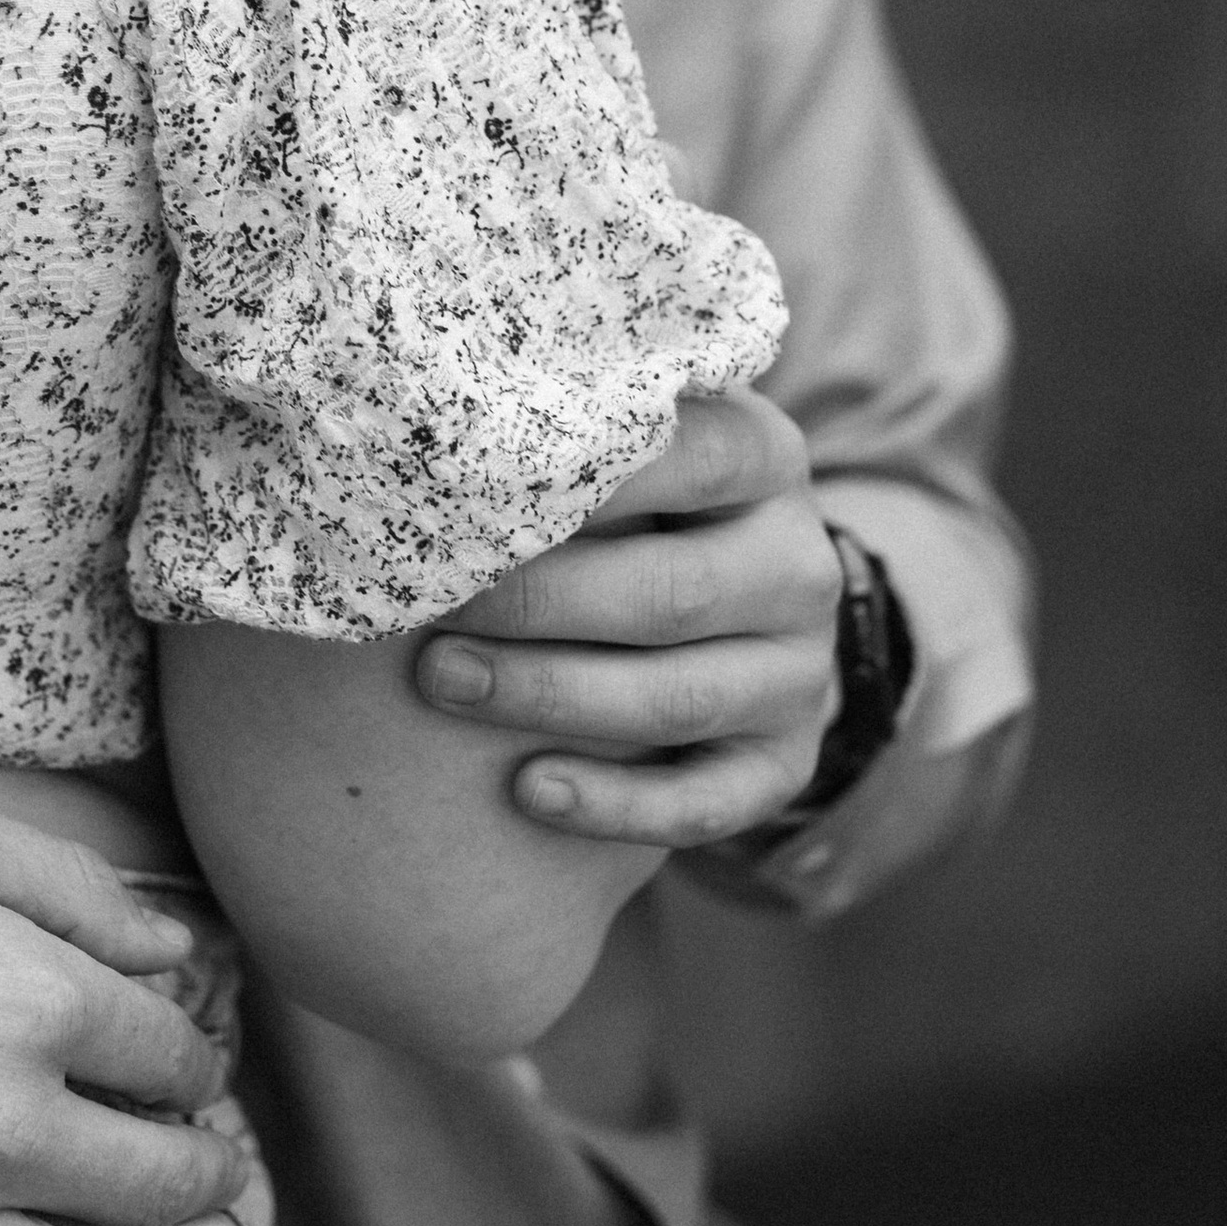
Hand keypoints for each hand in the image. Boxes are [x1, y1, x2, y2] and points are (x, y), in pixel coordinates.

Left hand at [411, 389, 843, 850]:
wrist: (741, 603)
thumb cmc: (639, 505)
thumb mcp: (633, 444)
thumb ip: (573, 427)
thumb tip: (429, 419)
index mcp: (764, 458)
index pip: (686, 457)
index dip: (571, 480)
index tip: (462, 494)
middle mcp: (800, 566)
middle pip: (669, 593)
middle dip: (537, 602)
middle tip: (427, 604)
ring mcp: (799, 672)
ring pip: (677, 699)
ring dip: (550, 695)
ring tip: (442, 682)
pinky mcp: (785, 763)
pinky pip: (705, 802)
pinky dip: (614, 805)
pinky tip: (527, 791)